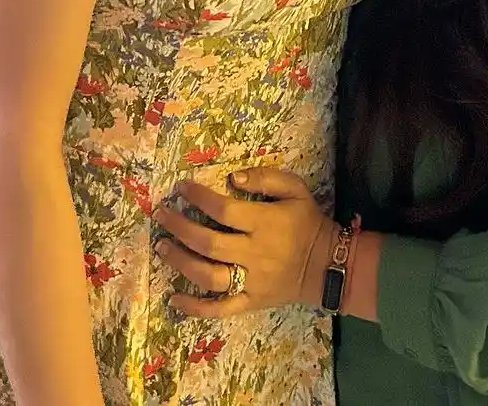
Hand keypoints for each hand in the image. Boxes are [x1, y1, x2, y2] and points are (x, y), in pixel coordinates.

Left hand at [153, 168, 335, 318]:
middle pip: (209, 243)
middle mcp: (254, 253)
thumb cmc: (306, 221)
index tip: (181, 188)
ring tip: (161, 246)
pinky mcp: (250, 302)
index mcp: (264, 223)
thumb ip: (266, 177)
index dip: (199, 198)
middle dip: (180, 228)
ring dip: (181, 261)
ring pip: (209, 276)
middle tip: (161, 214)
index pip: (224, 210)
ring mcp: (250, 282)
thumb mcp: (295, 189)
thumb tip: (233, 177)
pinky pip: (220, 309)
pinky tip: (173, 299)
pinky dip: (195, 308)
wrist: (326, 265)